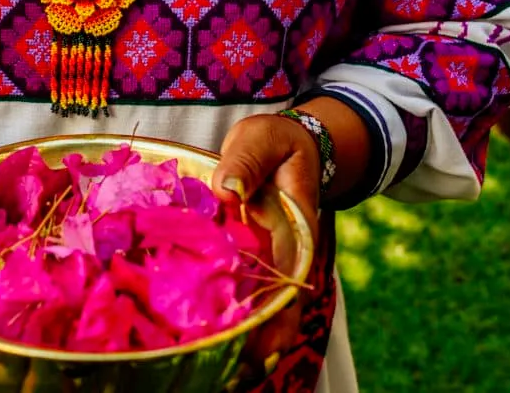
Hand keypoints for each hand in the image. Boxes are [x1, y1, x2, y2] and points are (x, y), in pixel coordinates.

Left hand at [211, 113, 321, 384]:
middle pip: (282, 305)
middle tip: (238, 368)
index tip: (263, 340)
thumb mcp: (262, 139)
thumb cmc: (274, 143)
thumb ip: (246, 161)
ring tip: (225, 369)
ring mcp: (271, 259)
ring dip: (249, 336)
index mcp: (295, 226)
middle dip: (264, 339)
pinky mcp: (251, 259)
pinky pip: (246, 293)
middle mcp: (287, 251)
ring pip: (266, 307)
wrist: (282, 146)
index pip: (290, 274)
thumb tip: (228, 189)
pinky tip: (214, 340)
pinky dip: (235, 317)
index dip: (279, 311)